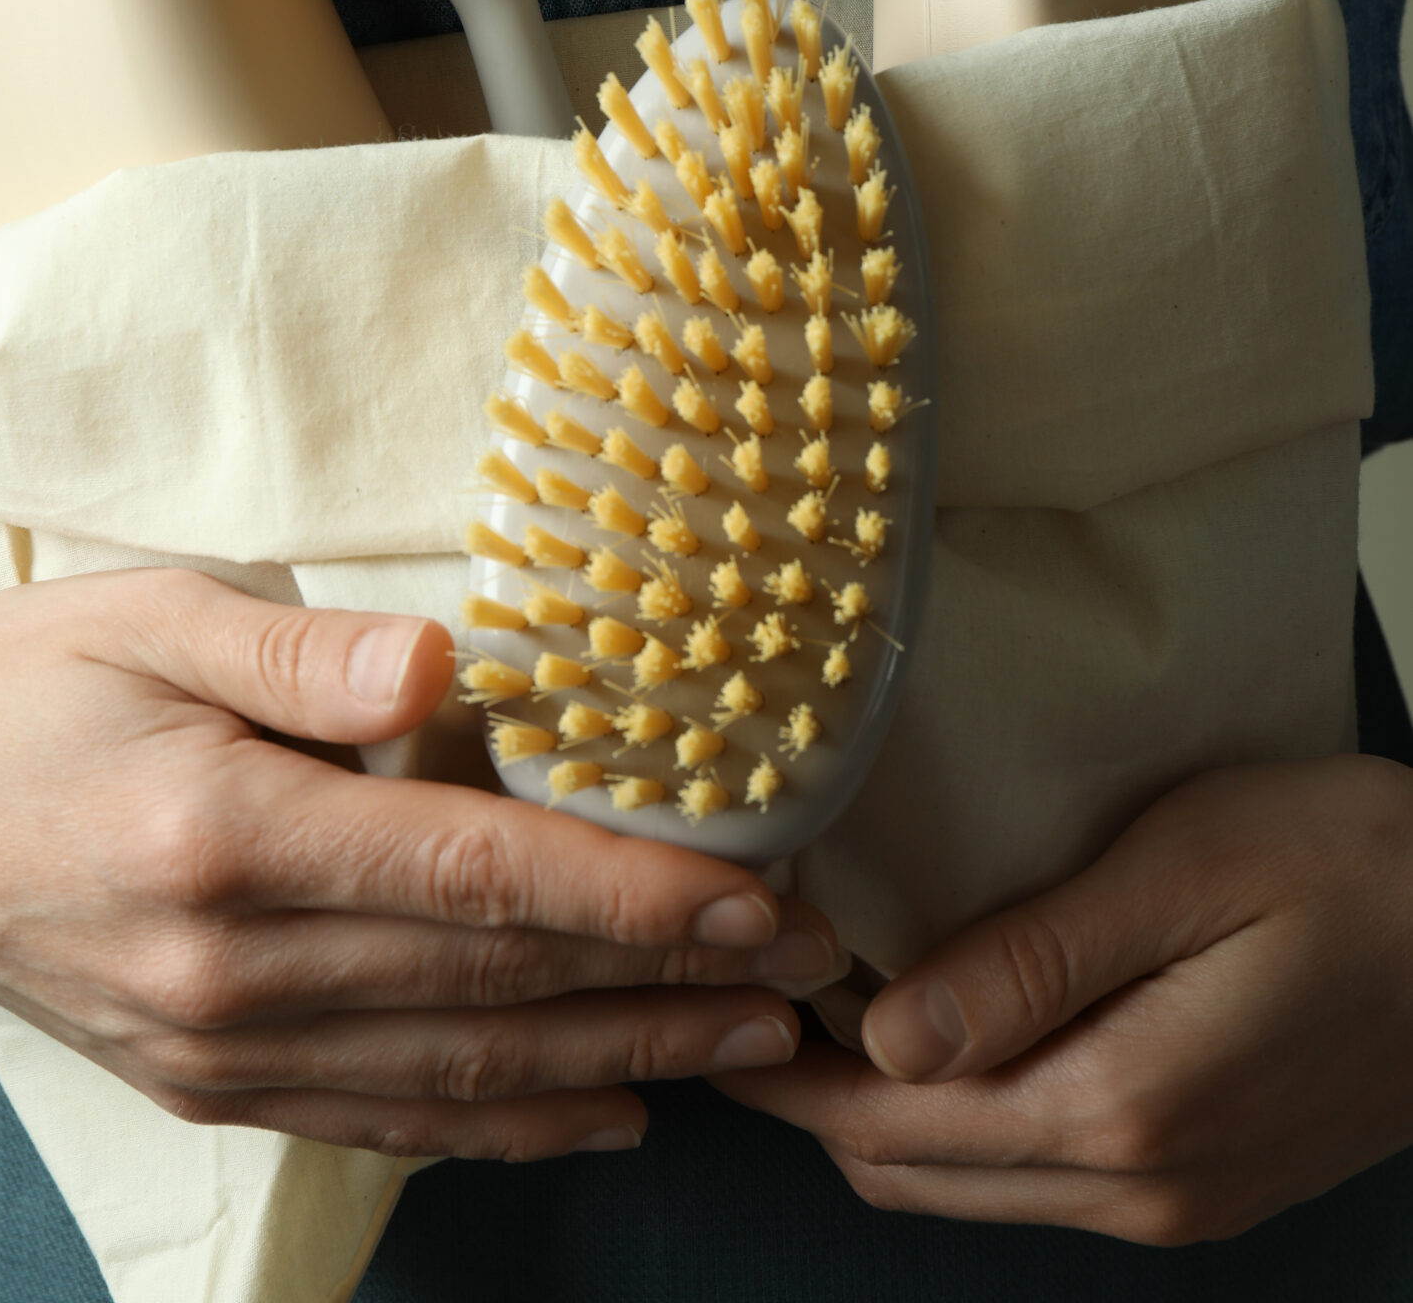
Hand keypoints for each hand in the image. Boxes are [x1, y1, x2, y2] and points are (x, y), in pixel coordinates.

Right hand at [0, 524, 838, 1159]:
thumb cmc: (22, 684)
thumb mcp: (147, 617)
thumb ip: (298, 654)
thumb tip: (444, 672)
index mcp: (228, 838)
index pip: (475, 879)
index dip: (630, 899)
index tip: (759, 902)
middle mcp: (232, 970)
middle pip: (493, 989)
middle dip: (666, 987)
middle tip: (808, 977)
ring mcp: (218, 1049)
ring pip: (460, 1070)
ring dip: (619, 1062)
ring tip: (749, 1047)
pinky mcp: (208, 1084)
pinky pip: (385, 1119)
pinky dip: (505, 1126)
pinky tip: (602, 1115)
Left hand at [715, 757, 1412, 1242]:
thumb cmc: (1354, 867)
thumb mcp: (1185, 867)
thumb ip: (1033, 960)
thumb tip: (886, 1039)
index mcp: (1120, 1108)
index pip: (886, 1123)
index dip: (781, 1069)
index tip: (721, 992)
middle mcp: (1140, 1186)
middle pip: (908, 1171)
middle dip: (806, 1097)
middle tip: (748, 989)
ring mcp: (1177, 1202)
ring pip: (966, 1185)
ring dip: (878, 1113)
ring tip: (818, 1003)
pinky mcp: (1205, 1186)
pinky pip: (1038, 1177)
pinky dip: (959, 1123)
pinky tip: (942, 1037)